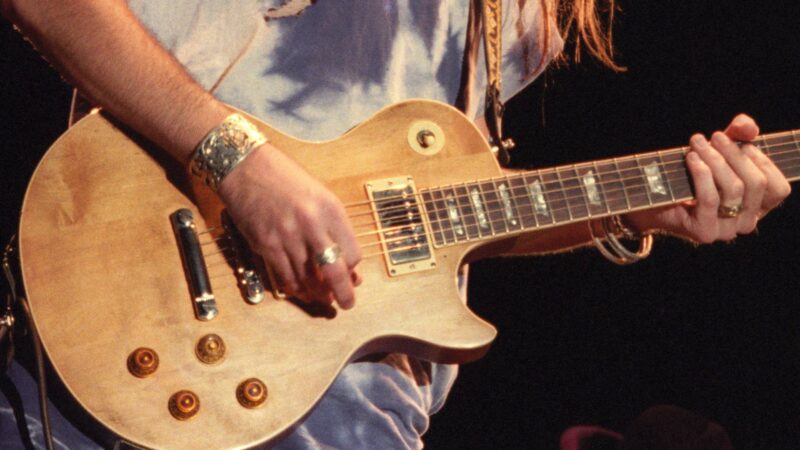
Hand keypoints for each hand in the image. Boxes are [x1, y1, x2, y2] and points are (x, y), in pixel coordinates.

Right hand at [217, 144, 361, 307]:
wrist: (246, 166)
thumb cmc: (283, 178)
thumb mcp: (319, 195)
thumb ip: (332, 226)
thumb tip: (343, 257)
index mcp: (330, 209)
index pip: (352, 253)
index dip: (353, 270)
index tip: (352, 276)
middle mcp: (311, 224)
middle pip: (335, 271)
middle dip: (344, 293)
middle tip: (347, 303)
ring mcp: (287, 236)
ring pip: (309, 279)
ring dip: (318, 294)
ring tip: (323, 300)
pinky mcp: (265, 244)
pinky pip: (285, 276)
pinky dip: (295, 287)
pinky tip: (301, 291)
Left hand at [627, 114, 790, 242]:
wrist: (652, 196)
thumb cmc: (692, 171)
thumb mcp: (721, 148)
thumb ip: (739, 133)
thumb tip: (749, 128)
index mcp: (757, 207)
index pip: (778, 188)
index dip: (764, 162)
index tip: (743, 143)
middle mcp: (747, 222)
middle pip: (756, 184)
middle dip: (735, 154)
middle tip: (714, 137)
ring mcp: (727, 230)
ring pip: (733, 189)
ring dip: (715, 160)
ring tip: (697, 143)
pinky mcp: (704, 232)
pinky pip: (710, 199)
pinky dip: (701, 174)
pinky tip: (691, 158)